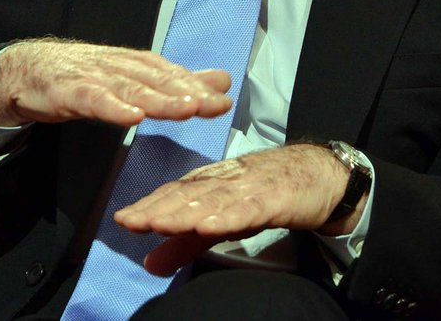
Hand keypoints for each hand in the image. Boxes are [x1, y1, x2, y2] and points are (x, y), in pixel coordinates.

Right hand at [0, 38, 231, 127]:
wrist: (26, 70)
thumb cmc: (83, 75)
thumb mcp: (132, 78)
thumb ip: (176, 82)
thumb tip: (221, 80)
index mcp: (134, 64)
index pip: (170, 73)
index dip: (196, 85)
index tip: (224, 99)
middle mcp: (118, 66)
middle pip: (156, 79)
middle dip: (187, 91)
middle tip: (215, 104)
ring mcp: (93, 77)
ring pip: (130, 88)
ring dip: (159, 98)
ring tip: (185, 109)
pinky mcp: (68, 91)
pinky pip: (93, 99)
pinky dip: (113, 107)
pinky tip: (131, 117)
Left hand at [113, 143, 358, 275]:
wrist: (319, 174)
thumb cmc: (266, 194)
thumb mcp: (222, 221)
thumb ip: (187, 243)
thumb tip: (149, 264)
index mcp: (210, 183)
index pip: (173, 194)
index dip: (147, 206)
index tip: (121, 220)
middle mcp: (225, 180)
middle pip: (186, 195)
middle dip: (156, 208)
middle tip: (130, 221)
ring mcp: (249, 186)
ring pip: (212, 199)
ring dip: (184, 211)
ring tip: (160, 224)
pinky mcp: (275, 197)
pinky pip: (249, 207)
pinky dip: (229, 215)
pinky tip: (211, 225)